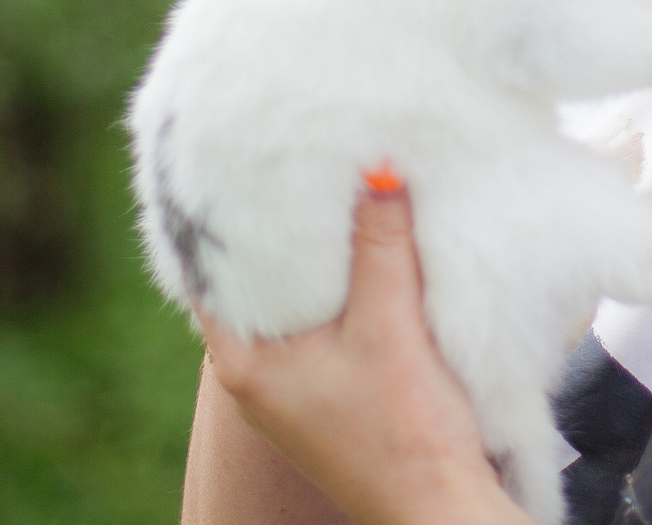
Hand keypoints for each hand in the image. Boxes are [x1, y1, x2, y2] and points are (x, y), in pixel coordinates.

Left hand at [196, 183, 522, 524]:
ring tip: (337, 194)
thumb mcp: (390, 324)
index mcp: (243, 363)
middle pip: (255, 280)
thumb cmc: (403, 432)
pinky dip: (338, 288)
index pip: (213, 270)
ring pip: (291, 301)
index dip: (229, 215)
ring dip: (316, 258)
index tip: (250, 161)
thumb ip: (381, 245)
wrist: (439, 507)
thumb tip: (376, 170)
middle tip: (301, 162)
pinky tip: (366, 254)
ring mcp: (290, 389)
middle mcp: (254, 376)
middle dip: (281, 228)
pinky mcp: (325, 395)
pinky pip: (319, 322)